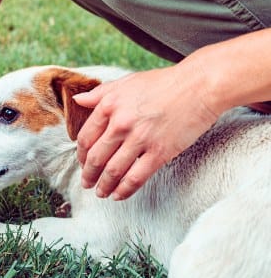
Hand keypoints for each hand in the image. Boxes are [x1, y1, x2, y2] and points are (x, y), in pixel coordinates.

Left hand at [71, 66, 219, 199]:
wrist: (200, 86)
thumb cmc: (164, 83)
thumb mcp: (126, 82)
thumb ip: (99, 93)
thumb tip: (77, 100)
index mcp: (109, 106)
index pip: (86, 138)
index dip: (81, 154)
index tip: (82, 162)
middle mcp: (121, 124)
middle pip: (96, 157)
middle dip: (88, 174)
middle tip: (86, 183)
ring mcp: (140, 139)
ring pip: (113, 171)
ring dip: (104, 185)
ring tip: (101, 192)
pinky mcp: (160, 152)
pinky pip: (136, 177)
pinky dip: (124, 190)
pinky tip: (119, 195)